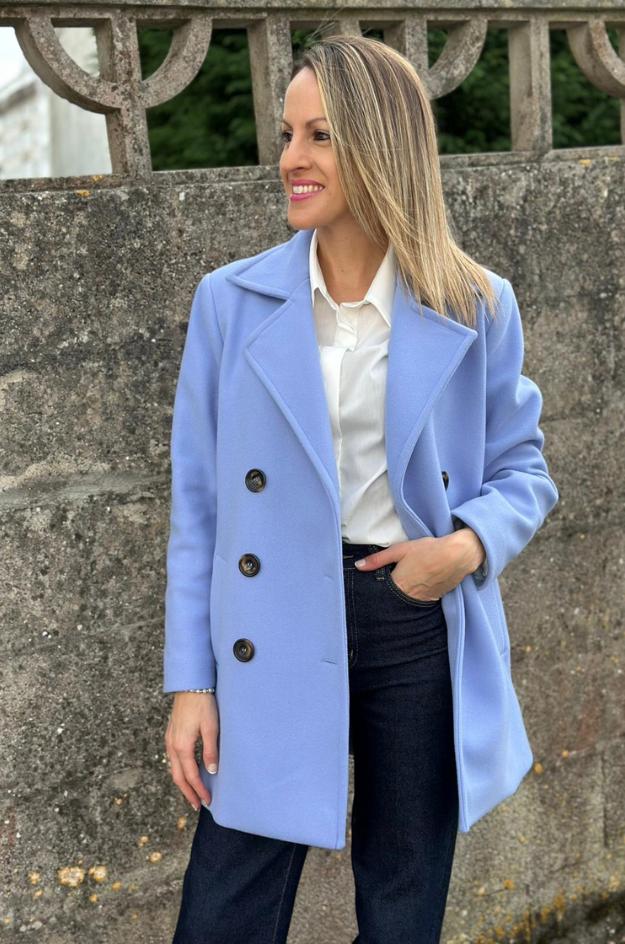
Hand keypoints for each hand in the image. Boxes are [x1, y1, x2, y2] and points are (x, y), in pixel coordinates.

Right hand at [164, 692, 218, 811]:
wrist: (191, 685)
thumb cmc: (203, 704)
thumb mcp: (211, 727)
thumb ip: (210, 750)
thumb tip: (211, 772)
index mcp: (182, 746)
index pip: (190, 776)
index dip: (199, 790)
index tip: (207, 802)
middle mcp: (172, 745)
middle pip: (178, 777)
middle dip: (188, 793)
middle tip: (198, 805)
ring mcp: (170, 739)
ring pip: (174, 768)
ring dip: (183, 782)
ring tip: (193, 792)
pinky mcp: (171, 734)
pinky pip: (173, 759)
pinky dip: (180, 770)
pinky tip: (187, 771)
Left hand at [354, 531, 484, 600]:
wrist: (459, 555)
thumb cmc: (428, 550)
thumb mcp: (400, 550)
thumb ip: (378, 559)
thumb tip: (358, 566)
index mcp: (399, 586)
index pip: (383, 595)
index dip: (380, 590)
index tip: (378, 585)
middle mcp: (411, 597)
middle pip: (395, 600)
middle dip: (393, 593)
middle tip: (396, 580)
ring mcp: (425, 600)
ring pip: (409, 601)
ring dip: (407, 594)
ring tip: (411, 580)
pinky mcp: (436, 599)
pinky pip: (423, 600)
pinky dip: (420, 593)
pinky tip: (423, 582)